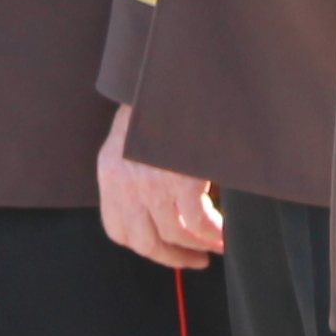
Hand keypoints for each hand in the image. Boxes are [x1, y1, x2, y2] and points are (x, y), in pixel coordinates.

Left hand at [93, 107, 222, 268]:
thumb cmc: (158, 103)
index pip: (117, 229)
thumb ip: (137, 171)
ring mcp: (152, 185)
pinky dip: (213, 232)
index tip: (164, 250)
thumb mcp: (133, 138)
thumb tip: (165, 206)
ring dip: (199, 245)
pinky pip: (198, 222)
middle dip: (173, 256)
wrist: (173, 76)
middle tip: (196, 259)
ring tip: (218, 243)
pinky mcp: (180, 181)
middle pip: (144, 242)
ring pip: (174, 236)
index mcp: (110, 172)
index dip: (142, 245)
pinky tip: (224, 231)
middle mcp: (126, 184)